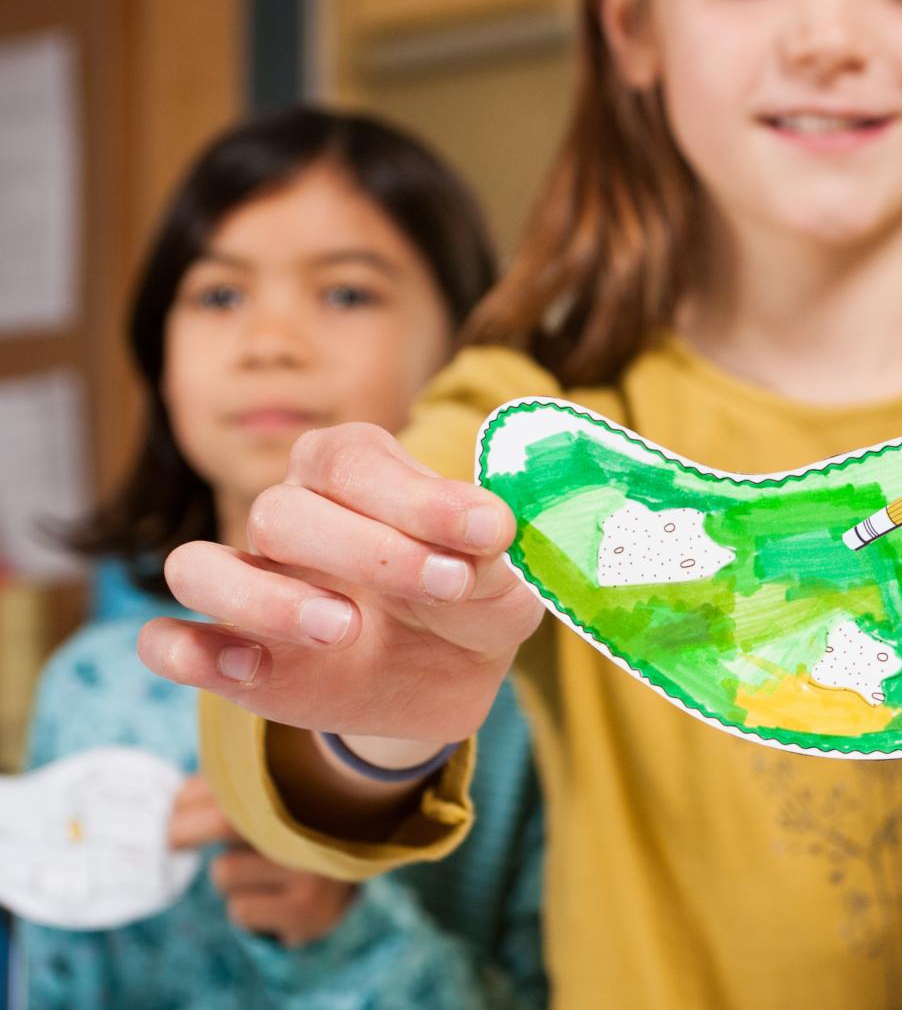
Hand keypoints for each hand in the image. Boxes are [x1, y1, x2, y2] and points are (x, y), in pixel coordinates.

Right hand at [137, 422, 543, 745]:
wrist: (453, 674)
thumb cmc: (474, 598)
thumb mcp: (502, 576)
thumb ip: (489, 552)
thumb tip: (488, 526)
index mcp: (353, 471)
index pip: (355, 462)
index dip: (417, 496)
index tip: (487, 532)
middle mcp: (290, 513)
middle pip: (281, 511)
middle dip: (368, 550)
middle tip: (445, 585)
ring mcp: (252, 582)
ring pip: (197, 567)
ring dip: (263, 598)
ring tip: (344, 628)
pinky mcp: (229, 652)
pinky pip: (165, 643)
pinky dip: (190, 651)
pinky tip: (254, 670)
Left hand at [167, 774, 355, 946]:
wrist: (354, 872)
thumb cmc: (293, 826)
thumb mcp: (271, 799)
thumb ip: (229, 790)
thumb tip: (172, 798)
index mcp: (310, 788)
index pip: (236, 786)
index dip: (192, 797)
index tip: (168, 807)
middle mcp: (319, 824)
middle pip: (226, 823)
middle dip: (183, 831)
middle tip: (170, 838)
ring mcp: (317, 870)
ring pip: (226, 873)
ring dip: (229, 877)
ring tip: (262, 874)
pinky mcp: (309, 912)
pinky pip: (241, 910)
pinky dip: (246, 908)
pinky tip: (274, 901)